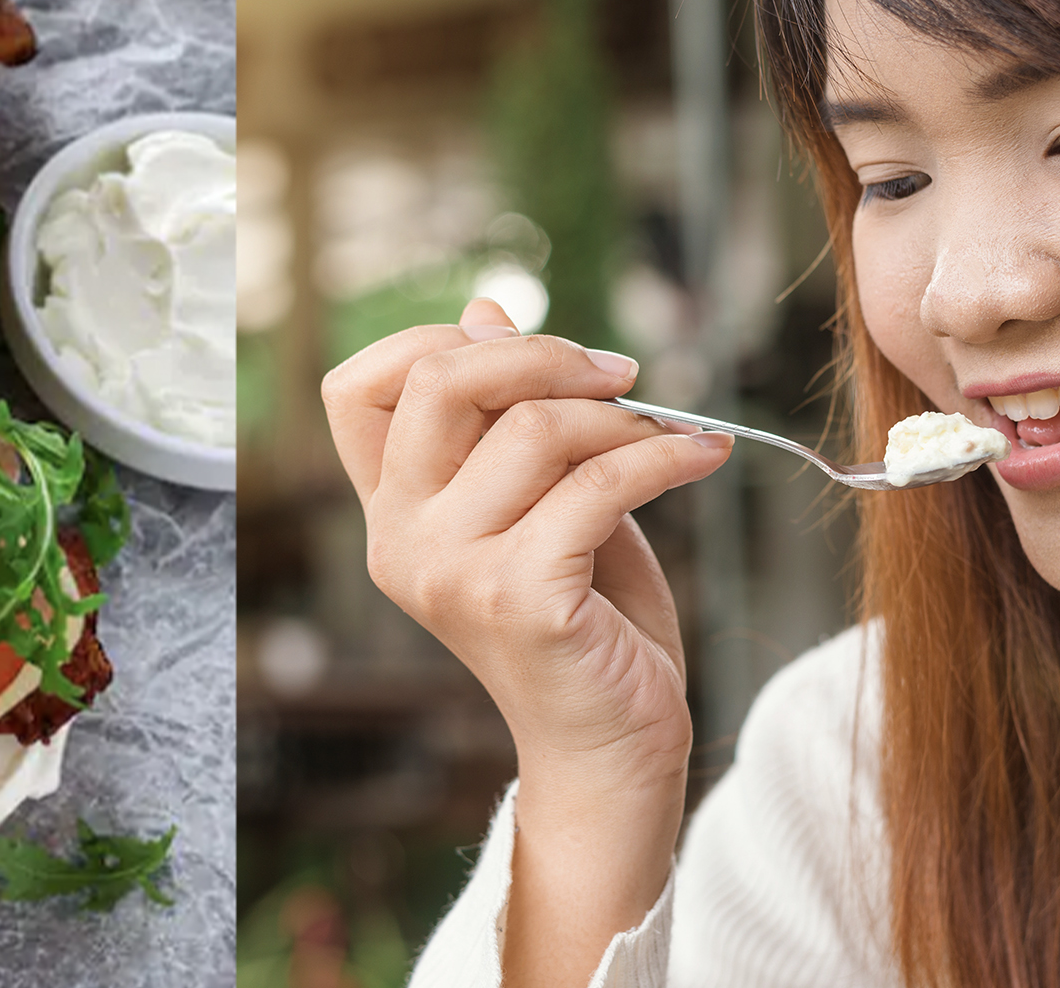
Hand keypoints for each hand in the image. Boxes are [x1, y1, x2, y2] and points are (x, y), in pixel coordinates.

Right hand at [322, 299, 731, 984]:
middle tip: (621, 375)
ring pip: (536, 429)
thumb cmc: (586, 620)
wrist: (614, 748)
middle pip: (440, 381)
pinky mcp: (520, 598)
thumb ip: (507, 417)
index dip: (433, 341)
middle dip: (543, 356)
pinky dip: (664, 457)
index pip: (356, 388)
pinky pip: (598, 485)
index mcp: (391, 514)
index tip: (526, 349)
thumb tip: (483, 311)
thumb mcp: (542, 497)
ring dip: (624, 419)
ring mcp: (452, 572)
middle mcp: (401, 541)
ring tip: (673, 437)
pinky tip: (702, 456)